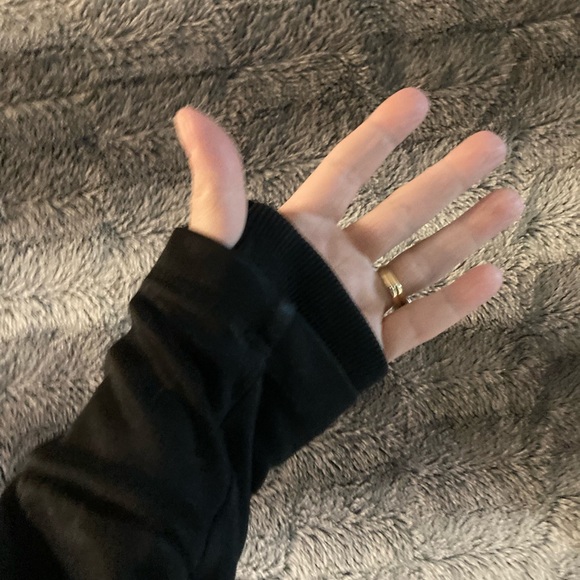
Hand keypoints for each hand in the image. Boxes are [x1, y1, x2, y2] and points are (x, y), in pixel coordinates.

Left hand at [173, 87, 523, 362]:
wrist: (221, 394)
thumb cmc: (213, 315)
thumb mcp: (216, 245)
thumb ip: (219, 186)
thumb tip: (191, 116)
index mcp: (304, 232)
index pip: (348, 170)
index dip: (382, 133)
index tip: (418, 101)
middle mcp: (336, 262)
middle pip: (402, 212)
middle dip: (447, 178)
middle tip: (492, 146)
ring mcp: (355, 304)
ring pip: (420, 263)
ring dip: (465, 234)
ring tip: (509, 201)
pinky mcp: (366, 347)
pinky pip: (418, 321)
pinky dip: (453, 303)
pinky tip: (490, 276)